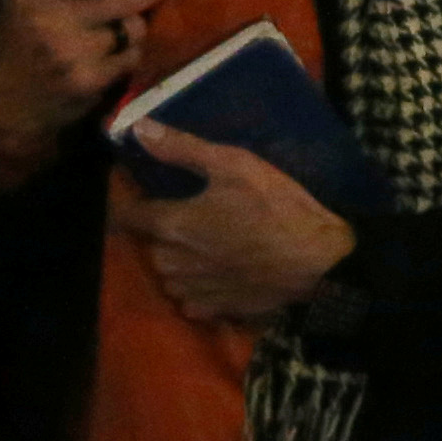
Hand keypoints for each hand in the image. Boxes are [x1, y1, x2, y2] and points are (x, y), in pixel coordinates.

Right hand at [0, 0, 171, 186]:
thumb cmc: (17, 37)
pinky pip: (131, 56)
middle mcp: (54, 21)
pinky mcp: (89, 82)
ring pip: (132, 27)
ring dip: (135, 24)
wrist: (3, 104)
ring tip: (125, 24)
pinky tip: (115, 53)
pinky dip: (130, 53)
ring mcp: (73, 53)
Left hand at [113, 122, 354, 326]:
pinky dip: (196, 287)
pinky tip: (219, 274)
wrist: (316, 262)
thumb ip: (183, 149)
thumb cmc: (276, 207)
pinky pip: (188, 299)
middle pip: (150, 244)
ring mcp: (190, 290)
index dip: (128, 203)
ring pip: (168, 273)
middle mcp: (170, 261)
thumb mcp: (235, 165)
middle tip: (194, 217)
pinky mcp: (211, 310)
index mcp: (171, 225)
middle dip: (163, 231)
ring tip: (208, 247)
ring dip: (179, 260)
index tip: (140, 195)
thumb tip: (139, 130)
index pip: (125, 215)